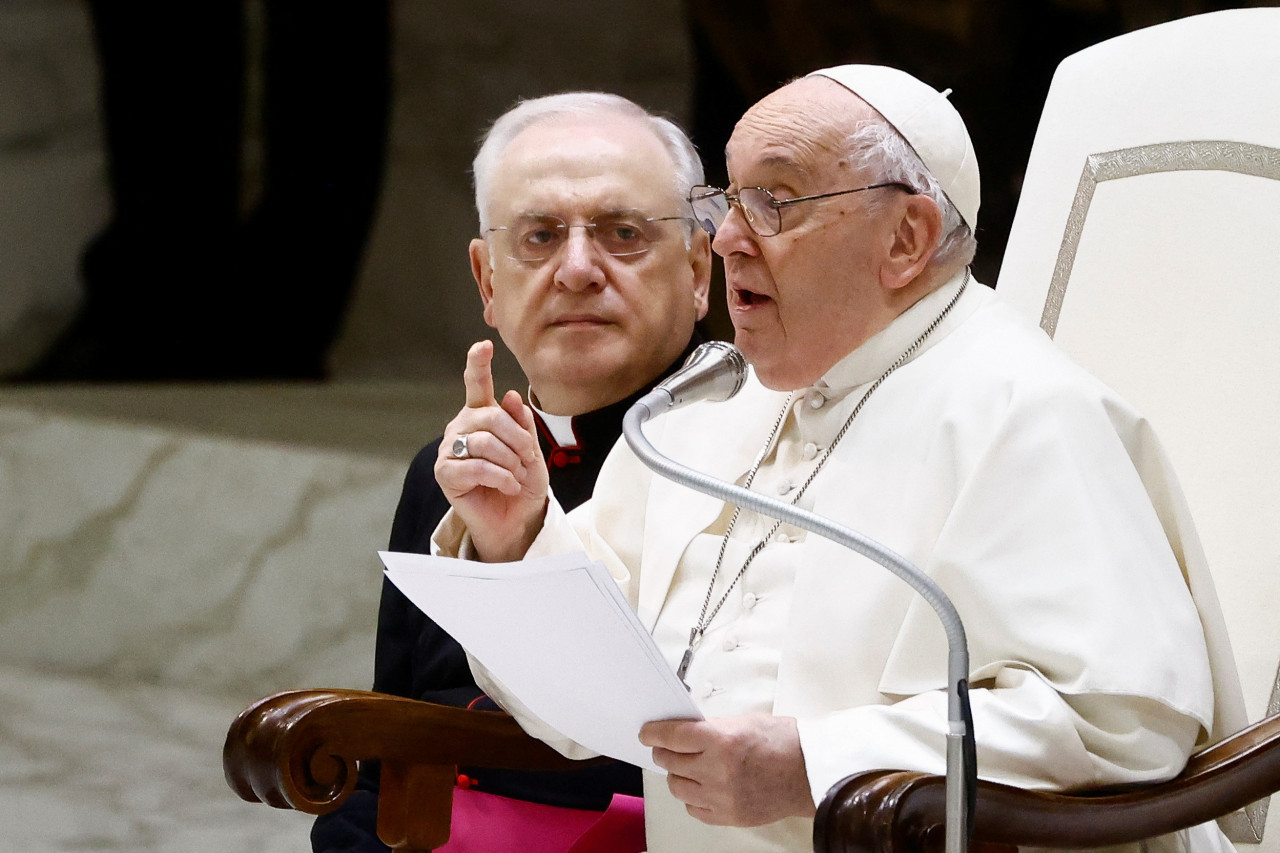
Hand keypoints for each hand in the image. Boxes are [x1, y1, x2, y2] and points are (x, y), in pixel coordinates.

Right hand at [434, 340, 548, 561]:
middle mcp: (462, 426)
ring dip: (511, 462)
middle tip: (528, 460)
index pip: (476, 384)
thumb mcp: (532, 449)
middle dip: (518, 440)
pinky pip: (477, 466)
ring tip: (517, 477)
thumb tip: (510, 395)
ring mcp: (450, 449)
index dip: (477, 363)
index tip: (483, 345)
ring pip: (485, 443)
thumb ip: (522, 423)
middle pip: (491, 417)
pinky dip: (501, 477)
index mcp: (481, 415)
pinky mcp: (445, 473)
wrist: (516, 519)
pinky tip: (508, 486)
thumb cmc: (522, 482)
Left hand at [639, 715, 815, 825]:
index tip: (647, 733)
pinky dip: (693, 797)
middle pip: (670, 762)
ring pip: (678, 787)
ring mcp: (722, 796)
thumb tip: (686, 732)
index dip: (654, 733)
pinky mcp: (729, 816)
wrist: (810, 772)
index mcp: (722, 740)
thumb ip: (712, 727)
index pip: (672, 736)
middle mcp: (718, 770)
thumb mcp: (745, 722)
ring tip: (686, 767)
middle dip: (664, 752)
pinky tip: (701, 786)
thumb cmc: (785, 744)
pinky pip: (694, 809)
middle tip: (666, 748)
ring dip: (677, 775)